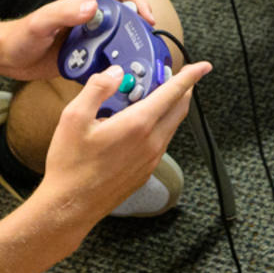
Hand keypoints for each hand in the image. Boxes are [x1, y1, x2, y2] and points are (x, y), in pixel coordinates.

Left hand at [0, 0, 160, 82]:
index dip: (138, 2)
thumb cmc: (19, 35)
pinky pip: (103, 61)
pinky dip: (111, 69)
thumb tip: (93, 7)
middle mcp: (89, 21)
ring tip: (133, 67)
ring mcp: (87, 40)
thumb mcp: (42, 22)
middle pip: (124, 20)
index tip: (148, 19)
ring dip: (126, 53)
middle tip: (145, 49)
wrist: (5, 58)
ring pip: (116, 42)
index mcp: (83, 5)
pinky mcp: (82, 58)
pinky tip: (114, 80)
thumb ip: (66, 13)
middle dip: (138, 32)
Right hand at [31, 55, 210, 227]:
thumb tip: (116, 73)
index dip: (190, 76)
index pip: (173, 93)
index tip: (203, 66)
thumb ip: (98, 89)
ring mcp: (151, 159)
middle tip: (174, 75)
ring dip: (169, 108)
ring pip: (170, 126)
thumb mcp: (74, 117)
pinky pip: (160, 142)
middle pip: (178, 109)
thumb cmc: (70, 164)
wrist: (70, 206)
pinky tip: (138, 125)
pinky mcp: (145, 172)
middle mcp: (151, 142)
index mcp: (137, 125)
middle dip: (182, 89)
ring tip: (153, 97)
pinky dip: (158, 126)